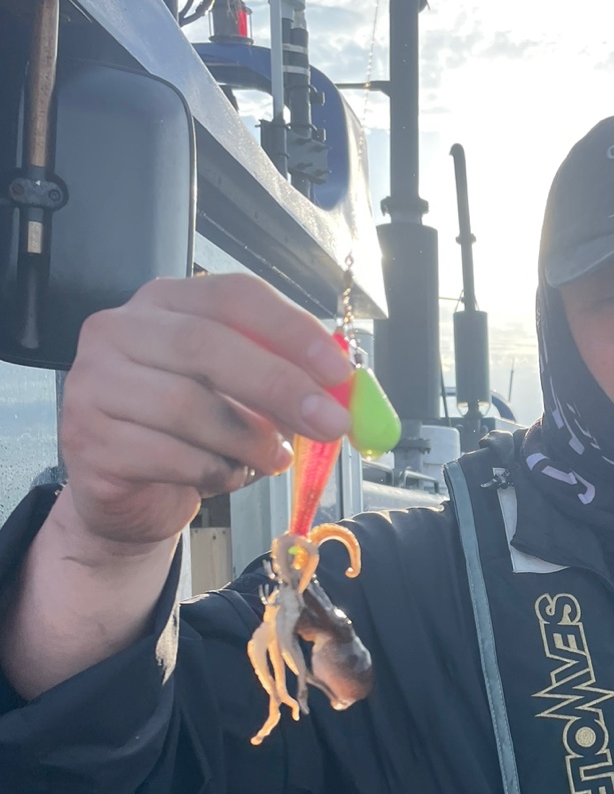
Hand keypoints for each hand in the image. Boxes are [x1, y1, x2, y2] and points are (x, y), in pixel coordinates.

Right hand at [60, 274, 353, 547]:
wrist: (134, 496)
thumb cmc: (193, 434)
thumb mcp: (245, 397)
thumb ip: (287, 380)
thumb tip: (344, 389)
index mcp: (165, 303)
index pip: (233, 297)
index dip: (291, 331)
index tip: (340, 371)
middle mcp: (118, 331)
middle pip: (206, 345)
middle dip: (280, 386)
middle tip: (330, 423)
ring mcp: (93, 385)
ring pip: (186, 406)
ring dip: (248, 440)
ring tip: (272, 458)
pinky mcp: (88, 442)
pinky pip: (166, 456)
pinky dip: (213, 471)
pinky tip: (226, 476)